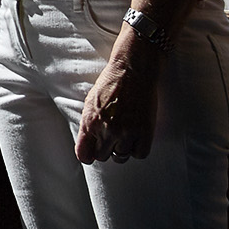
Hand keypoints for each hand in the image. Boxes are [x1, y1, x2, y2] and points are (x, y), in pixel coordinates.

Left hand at [76, 37, 159, 163]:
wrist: (132, 71)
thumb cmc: (110, 84)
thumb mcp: (90, 103)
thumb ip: (88, 125)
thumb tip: (87, 148)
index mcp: (90, 122)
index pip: (84, 155)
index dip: (88, 155)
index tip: (93, 152)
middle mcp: (106, 130)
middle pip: (103, 157)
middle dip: (106, 149)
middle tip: (112, 137)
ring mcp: (126, 133)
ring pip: (121, 157)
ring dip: (123, 149)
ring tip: (125, 135)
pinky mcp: (144, 133)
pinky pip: (140, 154)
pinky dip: (138, 149)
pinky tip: (137, 137)